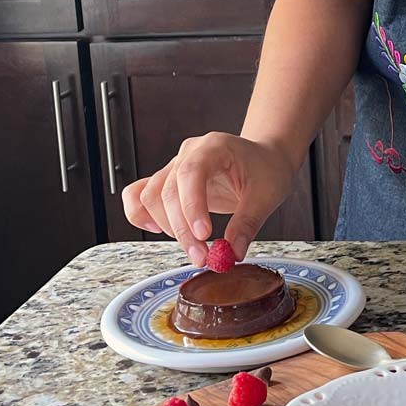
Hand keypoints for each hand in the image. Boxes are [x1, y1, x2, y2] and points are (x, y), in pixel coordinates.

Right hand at [122, 133, 294, 267]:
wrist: (265, 158)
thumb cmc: (267, 169)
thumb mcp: (266, 196)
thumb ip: (247, 224)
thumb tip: (231, 253)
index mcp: (215, 147)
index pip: (191, 173)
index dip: (192, 206)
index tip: (204, 236)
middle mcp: (189, 153)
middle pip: (168, 190)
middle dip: (182, 230)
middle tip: (202, 257)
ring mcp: (174, 165)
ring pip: (150, 195)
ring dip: (166, 227)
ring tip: (193, 248)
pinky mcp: (168, 181)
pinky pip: (138, 194)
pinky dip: (140, 214)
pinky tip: (158, 230)